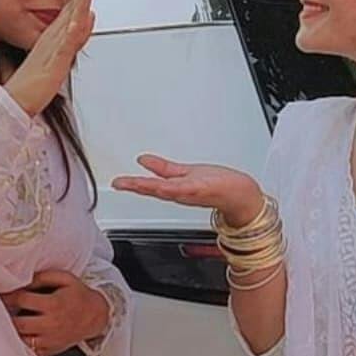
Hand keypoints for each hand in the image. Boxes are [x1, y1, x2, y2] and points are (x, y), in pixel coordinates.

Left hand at [2, 270, 110, 355]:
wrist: (96, 316)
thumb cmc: (79, 295)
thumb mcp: (65, 279)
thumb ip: (43, 277)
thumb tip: (23, 280)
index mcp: (53, 304)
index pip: (22, 300)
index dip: (8, 296)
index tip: (0, 294)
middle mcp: (51, 324)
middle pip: (18, 323)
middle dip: (6, 315)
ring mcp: (51, 340)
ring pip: (22, 339)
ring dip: (12, 331)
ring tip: (6, 322)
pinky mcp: (51, 350)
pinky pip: (30, 351)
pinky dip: (22, 343)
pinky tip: (18, 334)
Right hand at [5, 0, 97, 116]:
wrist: (14, 103)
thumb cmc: (29, 89)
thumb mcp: (50, 66)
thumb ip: (62, 52)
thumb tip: (74, 35)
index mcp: (49, 42)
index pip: (67, 16)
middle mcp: (51, 42)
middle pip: (70, 14)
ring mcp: (53, 51)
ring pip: (70, 23)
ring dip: (79, 4)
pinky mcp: (54, 63)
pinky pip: (64, 46)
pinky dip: (71, 32)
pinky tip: (76, 20)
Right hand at [111, 157, 263, 228]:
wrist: (239, 194)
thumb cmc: (216, 184)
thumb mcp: (184, 173)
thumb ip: (162, 168)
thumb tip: (143, 160)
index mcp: (174, 188)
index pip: (149, 185)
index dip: (131, 184)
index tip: (116, 182)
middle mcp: (179, 192)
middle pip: (153, 189)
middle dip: (134, 186)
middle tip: (118, 183)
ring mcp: (189, 192)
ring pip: (164, 190)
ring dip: (148, 188)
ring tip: (132, 183)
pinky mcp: (200, 189)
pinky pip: (182, 188)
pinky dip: (170, 187)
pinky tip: (160, 184)